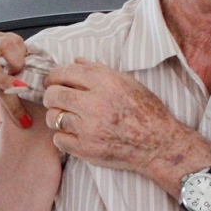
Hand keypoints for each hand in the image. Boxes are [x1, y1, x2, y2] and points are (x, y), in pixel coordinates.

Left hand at [43, 59, 187, 174]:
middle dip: (51, 95)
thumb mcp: (128, 82)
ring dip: (56, 116)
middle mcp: (95, 104)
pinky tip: (73, 133)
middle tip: (56, 98)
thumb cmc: (146, 111)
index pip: (65, 72)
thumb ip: (99, 70)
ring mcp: (89, 129)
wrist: (159, 145)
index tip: (53, 79)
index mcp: (106, 83)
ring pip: (53, 117)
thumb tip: (75, 61)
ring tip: (66, 116)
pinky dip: (62, 136)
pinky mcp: (87, 149)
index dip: (54, 75)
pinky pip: (58, 140)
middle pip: (53, 94)